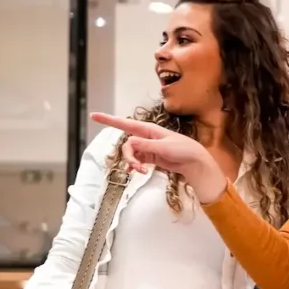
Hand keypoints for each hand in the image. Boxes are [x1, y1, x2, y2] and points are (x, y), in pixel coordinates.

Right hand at [89, 112, 227, 203]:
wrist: (195, 162)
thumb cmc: (183, 149)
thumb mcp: (165, 147)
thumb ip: (146, 146)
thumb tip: (130, 143)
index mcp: (149, 130)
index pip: (125, 123)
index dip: (109, 120)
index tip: (94, 116)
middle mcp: (145, 137)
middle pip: (127, 145)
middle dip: (128, 156)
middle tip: (136, 168)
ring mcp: (147, 148)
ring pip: (131, 154)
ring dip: (133, 163)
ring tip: (141, 171)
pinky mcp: (150, 158)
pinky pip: (136, 161)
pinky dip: (136, 167)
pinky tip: (140, 172)